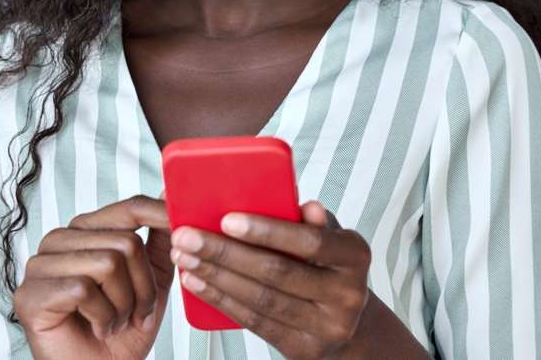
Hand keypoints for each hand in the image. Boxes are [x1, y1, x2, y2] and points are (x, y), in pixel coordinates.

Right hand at [12, 194, 173, 359]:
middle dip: (143, 287)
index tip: (182, 224)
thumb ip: (159, 239)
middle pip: (125, 242)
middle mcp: (60, 240)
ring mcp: (40, 265)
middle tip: (136, 313)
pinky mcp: (30, 293)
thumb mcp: (151, 281)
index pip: (127, 209)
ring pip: (107, 263)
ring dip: (123, 305)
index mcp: (86, 231)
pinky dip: (103, 318)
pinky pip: (83, 290)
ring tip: (114, 322)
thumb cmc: (122, 331)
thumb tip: (169, 194)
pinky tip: (97, 328)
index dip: (159, 214)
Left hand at [169, 200, 370, 359]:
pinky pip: (255, 322)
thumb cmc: (327, 264)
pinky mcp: (303, 349)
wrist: (347, 322)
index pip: (310, 241)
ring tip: (185, 257)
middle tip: (187, 236)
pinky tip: (197, 283)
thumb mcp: (327, 235)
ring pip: (261, 300)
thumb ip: (308, 218)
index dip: (268, 231)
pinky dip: (221, 300)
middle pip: (277, 272)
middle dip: (225, 252)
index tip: (227, 219)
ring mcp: (327, 327)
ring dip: (215, 276)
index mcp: (355, 254)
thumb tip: (295, 196)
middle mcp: (348, 294)